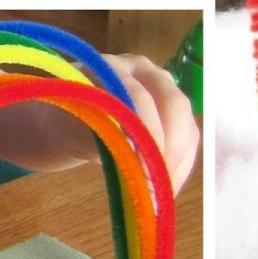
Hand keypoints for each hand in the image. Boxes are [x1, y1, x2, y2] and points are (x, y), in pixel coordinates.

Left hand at [39, 54, 199, 193]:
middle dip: (171, 147)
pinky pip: (190, 135)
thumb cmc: (68, 121)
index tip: (144, 171)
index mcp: (115, 68)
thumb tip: (136, 164)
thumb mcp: (75, 129)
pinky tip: (168, 185)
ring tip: (164, 190)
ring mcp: (163, 88)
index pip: (139, 96)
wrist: (70, 117)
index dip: (146, 132)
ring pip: (186, 120)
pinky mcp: (174, 110)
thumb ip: (103, 138)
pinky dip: (182, 163)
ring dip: (178, 159)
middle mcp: (145, 71)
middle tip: (160, 183)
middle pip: (174, 103)